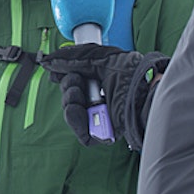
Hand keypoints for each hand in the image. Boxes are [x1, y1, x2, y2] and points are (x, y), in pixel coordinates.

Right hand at [40, 44, 168, 150]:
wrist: (145, 90)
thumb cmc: (132, 73)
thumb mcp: (99, 58)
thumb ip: (72, 58)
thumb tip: (48, 61)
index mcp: (102, 82)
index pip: (75, 82)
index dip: (64, 77)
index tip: (56, 71)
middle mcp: (101, 100)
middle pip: (70, 96)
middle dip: (67, 85)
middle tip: (76, 79)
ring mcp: (102, 118)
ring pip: (72, 113)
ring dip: (69, 100)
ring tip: (78, 93)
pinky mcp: (104, 135)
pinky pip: (82, 133)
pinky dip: (75, 119)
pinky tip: (78, 108)